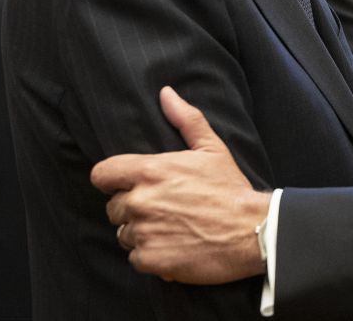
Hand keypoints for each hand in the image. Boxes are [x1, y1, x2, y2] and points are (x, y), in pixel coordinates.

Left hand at [90, 86, 270, 283]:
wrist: (250, 230)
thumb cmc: (230, 188)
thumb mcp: (211, 148)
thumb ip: (185, 119)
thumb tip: (166, 94)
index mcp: (150, 171)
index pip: (102, 174)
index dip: (113, 179)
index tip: (127, 184)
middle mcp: (141, 201)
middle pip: (113, 206)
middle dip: (133, 207)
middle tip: (162, 208)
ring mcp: (144, 232)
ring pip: (124, 233)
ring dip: (142, 232)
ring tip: (171, 228)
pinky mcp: (150, 258)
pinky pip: (136, 257)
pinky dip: (151, 254)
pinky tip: (174, 246)